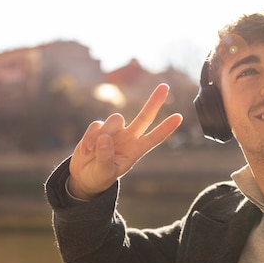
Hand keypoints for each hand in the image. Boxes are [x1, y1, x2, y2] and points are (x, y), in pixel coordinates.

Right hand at [68, 84, 182, 199]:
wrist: (84, 176)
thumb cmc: (100, 176)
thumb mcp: (104, 173)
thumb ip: (105, 157)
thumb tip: (104, 138)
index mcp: (136, 150)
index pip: (154, 137)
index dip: (166, 128)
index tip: (179, 117)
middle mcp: (129, 137)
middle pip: (144, 116)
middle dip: (154, 101)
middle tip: (165, 86)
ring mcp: (114, 131)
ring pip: (115, 119)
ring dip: (102, 134)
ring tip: (91, 152)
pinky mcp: (99, 128)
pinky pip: (96, 125)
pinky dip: (89, 138)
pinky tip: (86, 151)